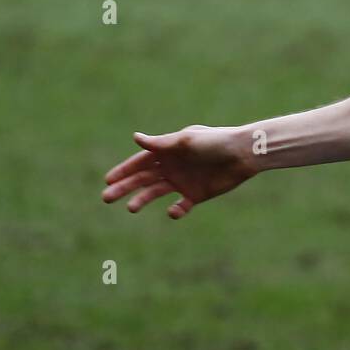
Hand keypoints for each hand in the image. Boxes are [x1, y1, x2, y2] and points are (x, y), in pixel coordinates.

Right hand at [102, 125, 257, 219]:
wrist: (243, 154)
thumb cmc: (215, 142)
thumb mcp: (186, 141)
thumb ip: (161, 143)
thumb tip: (135, 137)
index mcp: (168, 151)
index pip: (140, 162)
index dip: (124, 170)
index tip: (108, 180)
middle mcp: (172, 166)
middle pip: (143, 178)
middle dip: (125, 187)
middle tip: (107, 198)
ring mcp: (183, 181)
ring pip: (156, 192)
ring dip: (142, 199)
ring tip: (130, 208)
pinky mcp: (196, 195)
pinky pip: (181, 206)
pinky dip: (175, 211)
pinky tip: (173, 211)